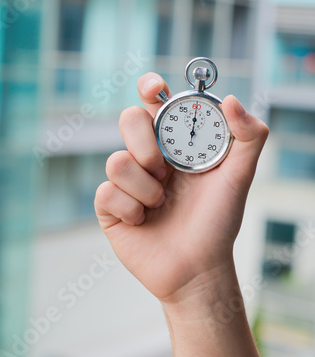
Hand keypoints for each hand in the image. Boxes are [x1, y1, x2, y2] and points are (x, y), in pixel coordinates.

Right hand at [94, 73, 268, 304]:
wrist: (196, 269)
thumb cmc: (217, 223)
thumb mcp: (239, 178)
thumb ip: (249, 137)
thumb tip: (233, 100)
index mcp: (175, 145)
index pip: (155, 104)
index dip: (149, 87)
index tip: (153, 88)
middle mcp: (148, 158)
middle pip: (127, 121)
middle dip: (145, 145)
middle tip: (165, 172)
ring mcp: (127, 183)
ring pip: (115, 161)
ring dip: (143, 188)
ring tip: (160, 206)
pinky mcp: (110, 208)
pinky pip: (106, 192)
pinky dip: (129, 209)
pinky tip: (143, 223)